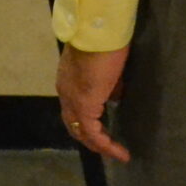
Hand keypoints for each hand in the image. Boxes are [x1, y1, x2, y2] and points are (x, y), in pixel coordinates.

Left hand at [56, 44, 131, 162]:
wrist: (97, 30)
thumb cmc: (105, 41)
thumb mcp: (106, 66)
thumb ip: (108, 84)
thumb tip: (115, 97)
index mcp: (68, 81)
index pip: (74, 108)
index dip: (87, 121)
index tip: (106, 130)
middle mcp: (65, 93)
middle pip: (73, 125)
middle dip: (90, 139)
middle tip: (108, 148)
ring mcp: (72, 100)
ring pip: (80, 132)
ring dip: (98, 145)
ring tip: (116, 154)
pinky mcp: (84, 106)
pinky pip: (93, 133)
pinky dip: (105, 145)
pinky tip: (120, 152)